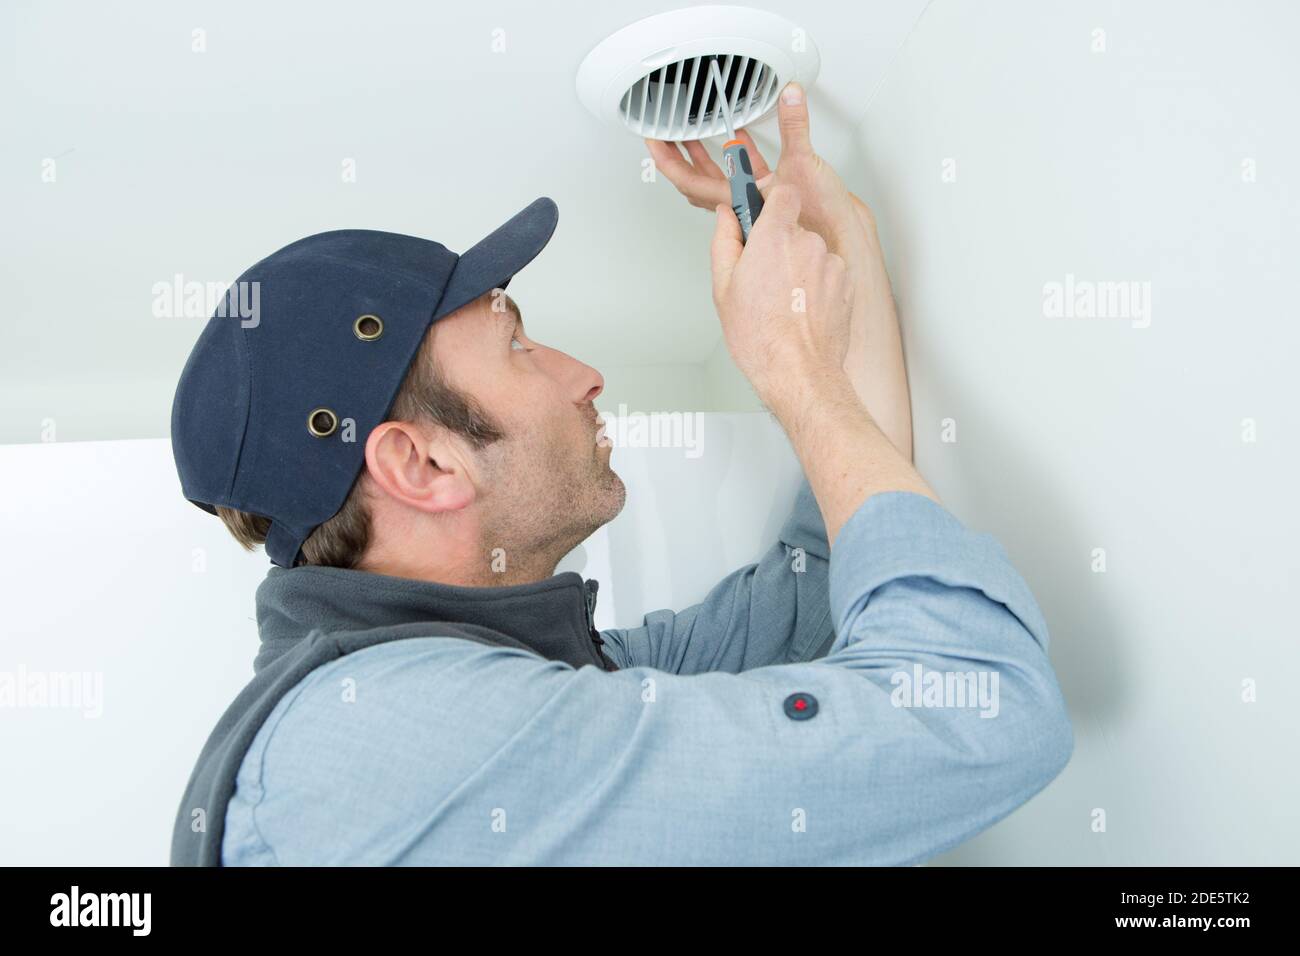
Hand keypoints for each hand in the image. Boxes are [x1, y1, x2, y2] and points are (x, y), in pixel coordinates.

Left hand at [645, 82, 866, 255]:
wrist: (841, 238)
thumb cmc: (822, 218)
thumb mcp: (802, 165)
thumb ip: (794, 128)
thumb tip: (789, 98)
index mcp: (739, 200)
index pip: (692, 181)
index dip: (670, 162)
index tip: (655, 143)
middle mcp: (743, 203)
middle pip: (699, 179)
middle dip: (681, 156)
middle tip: (664, 137)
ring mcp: (755, 201)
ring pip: (720, 177)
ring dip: (704, 155)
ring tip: (691, 135)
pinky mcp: (771, 195)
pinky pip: (746, 173)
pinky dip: (739, 155)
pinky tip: (739, 139)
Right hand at [709, 184, 853, 402]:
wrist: (799, 372)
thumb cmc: (762, 339)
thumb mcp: (724, 288)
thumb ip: (725, 241)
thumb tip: (726, 218)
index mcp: (775, 237)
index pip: (782, 191)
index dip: (770, 197)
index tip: (759, 207)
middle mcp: (808, 244)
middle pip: (794, 226)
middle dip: (779, 243)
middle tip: (761, 275)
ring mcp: (831, 263)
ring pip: (811, 251)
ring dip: (798, 266)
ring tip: (782, 300)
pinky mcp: (846, 282)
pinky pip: (827, 271)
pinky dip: (815, 284)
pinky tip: (800, 308)